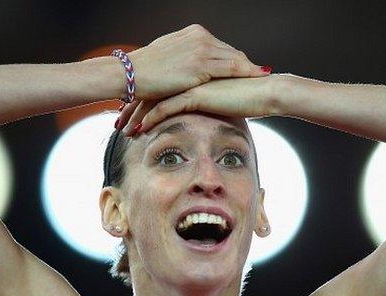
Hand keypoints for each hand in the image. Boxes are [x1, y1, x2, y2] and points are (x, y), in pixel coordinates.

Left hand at [119, 74, 281, 134]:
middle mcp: (186, 75)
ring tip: (123, 130)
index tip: (129, 115)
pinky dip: (150, 119)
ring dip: (136, 115)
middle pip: (151, 91)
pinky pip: (165, 107)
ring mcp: (189, 82)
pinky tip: (139, 130)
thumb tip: (198, 117)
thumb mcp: (223, 101)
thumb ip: (207, 104)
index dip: (142, 101)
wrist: (267, 93)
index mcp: (190, 74)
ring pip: (154, 99)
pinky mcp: (194, 93)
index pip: (159, 87)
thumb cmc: (250, 98)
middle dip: (132, 107)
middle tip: (118, 122)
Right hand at [126, 24, 269, 99]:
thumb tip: (187, 67)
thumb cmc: (143, 71)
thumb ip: (182, 57)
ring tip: (263, 79)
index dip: (234, 59)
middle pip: (231, 52)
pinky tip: (258, 79)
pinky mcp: (202, 65)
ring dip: (250, 69)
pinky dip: (248, 73)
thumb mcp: (167, 57)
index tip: (246, 68)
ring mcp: (202, 49)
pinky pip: (233, 68)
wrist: (130, 74)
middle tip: (259, 74)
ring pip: (235, 59)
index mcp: (192, 33)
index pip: (220, 47)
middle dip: (245, 65)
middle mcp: (199, 37)